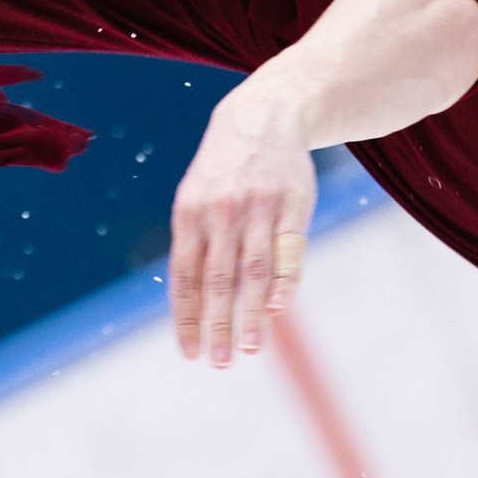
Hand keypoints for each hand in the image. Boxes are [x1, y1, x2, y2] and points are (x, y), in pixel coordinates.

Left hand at [169, 83, 316, 367]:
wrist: (264, 114)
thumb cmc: (226, 169)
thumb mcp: (198, 197)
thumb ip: (196, 244)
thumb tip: (194, 304)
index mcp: (190, 213)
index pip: (184, 277)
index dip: (186, 317)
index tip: (190, 353)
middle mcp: (220, 211)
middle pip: (217, 279)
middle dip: (217, 325)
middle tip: (219, 362)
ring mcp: (257, 207)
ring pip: (252, 270)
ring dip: (250, 314)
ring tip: (249, 348)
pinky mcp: (292, 203)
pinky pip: (288, 249)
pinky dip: (283, 282)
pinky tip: (278, 310)